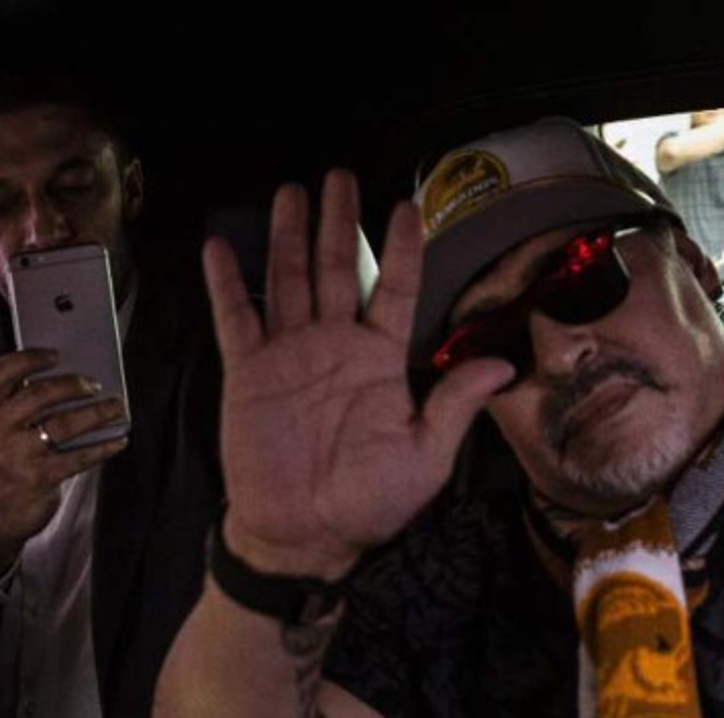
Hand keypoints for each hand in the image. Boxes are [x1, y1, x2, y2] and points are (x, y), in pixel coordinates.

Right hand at [0, 349, 129, 576]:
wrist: (1, 511)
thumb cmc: (12, 457)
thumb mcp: (4, 429)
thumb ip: (23, 403)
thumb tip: (76, 377)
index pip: (0, 372)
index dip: (29, 358)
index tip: (57, 355)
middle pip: (38, 395)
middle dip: (73, 385)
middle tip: (97, 384)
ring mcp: (13, 456)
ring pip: (63, 425)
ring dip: (97, 413)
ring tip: (117, 407)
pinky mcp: (36, 478)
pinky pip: (78, 457)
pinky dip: (104, 446)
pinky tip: (120, 439)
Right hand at [202, 170, 512, 578]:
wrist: (304, 535)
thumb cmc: (369, 500)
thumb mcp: (426, 455)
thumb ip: (454, 405)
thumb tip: (502, 366)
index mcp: (380, 359)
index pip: (397, 289)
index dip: (402, 248)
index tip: (406, 206)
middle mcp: (336, 345)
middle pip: (339, 269)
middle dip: (338, 222)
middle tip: (338, 176)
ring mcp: (290, 354)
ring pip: (289, 280)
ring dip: (288, 236)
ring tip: (290, 192)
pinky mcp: (247, 373)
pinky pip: (236, 319)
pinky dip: (228, 284)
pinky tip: (222, 245)